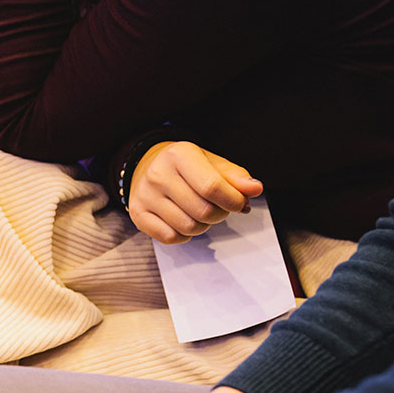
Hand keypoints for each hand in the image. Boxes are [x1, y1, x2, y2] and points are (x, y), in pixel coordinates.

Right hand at [129, 140, 262, 244]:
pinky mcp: (138, 214)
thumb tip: (254, 188)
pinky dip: (184, 234)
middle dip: (220, 214)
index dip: (233, 200)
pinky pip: (171, 237)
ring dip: (203, 225)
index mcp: (179, 155)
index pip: (212, 187)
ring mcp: (145, 195)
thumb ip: (235, 176)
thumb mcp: (211, 163)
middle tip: (219, 207)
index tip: (239, 203)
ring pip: (189, 227)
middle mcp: (158, 174)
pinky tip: (183, 218)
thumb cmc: (185, 166)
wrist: (147, 166)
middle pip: (203, 211)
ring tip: (200, 211)